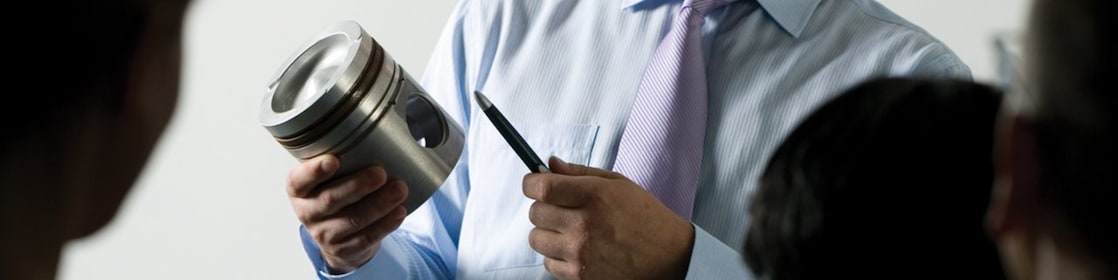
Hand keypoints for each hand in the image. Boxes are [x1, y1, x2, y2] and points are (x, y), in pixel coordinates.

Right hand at [287, 155, 408, 272]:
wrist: (338, 236)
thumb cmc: (336, 194)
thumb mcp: (329, 177)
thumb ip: (342, 158)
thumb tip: (380, 131)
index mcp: (299, 189)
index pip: (299, 181)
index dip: (314, 171)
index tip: (332, 160)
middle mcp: (308, 212)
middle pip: (330, 200)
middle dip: (358, 185)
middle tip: (380, 173)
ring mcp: (324, 234)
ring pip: (353, 220)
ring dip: (379, 204)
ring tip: (400, 189)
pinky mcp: (344, 249)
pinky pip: (366, 237)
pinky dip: (386, 224)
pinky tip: (399, 211)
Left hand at [522, 157, 695, 279]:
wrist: (670, 257)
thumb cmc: (646, 217)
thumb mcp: (618, 184)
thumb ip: (581, 173)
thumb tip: (550, 164)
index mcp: (594, 196)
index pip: (541, 188)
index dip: (531, 183)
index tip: (534, 184)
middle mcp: (583, 224)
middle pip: (535, 213)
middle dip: (543, 207)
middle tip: (561, 208)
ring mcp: (580, 253)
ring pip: (536, 239)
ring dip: (547, 233)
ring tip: (569, 231)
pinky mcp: (580, 276)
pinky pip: (548, 264)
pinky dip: (556, 257)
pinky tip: (575, 250)